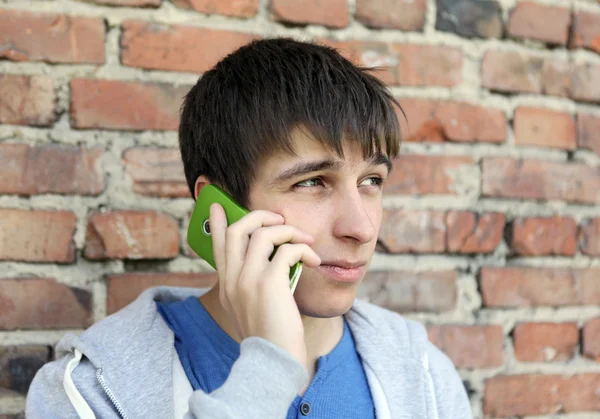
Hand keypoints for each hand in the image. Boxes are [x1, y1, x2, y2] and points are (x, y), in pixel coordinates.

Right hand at [209, 203, 320, 366]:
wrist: (273, 362)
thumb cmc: (271, 336)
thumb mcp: (251, 308)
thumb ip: (252, 284)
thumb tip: (271, 261)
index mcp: (227, 284)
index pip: (218, 244)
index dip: (218, 221)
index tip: (218, 205)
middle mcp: (233, 279)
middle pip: (237, 229)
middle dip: (260, 216)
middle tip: (280, 220)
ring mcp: (248, 280)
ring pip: (263, 233)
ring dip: (289, 231)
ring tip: (306, 241)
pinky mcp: (269, 283)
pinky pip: (288, 250)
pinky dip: (304, 249)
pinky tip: (314, 260)